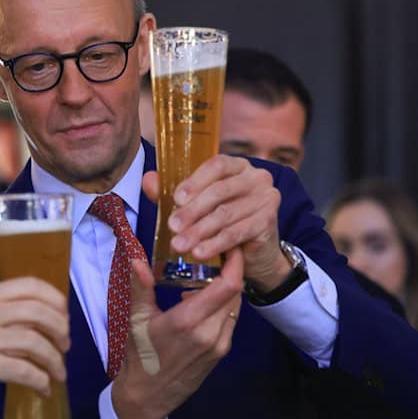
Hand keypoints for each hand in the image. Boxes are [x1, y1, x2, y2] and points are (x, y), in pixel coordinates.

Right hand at [0, 277, 70, 411]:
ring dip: (54, 360)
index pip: (29, 285)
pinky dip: (40, 380)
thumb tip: (46, 320)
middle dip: (60, 329)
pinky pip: (23, 370)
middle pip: (37, 312)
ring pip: (34, 342)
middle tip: (65, 346)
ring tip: (58, 373)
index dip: (55, 299)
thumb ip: (2, 313)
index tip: (64, 316)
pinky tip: (43, 388)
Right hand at [110, 250, 243, 418]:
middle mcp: (209, 332)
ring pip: (235, 306)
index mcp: (188, 320)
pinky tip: (202, 301)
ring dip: (226, 288)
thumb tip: (136, 258)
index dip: (234, 263)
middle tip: (216, 255)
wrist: (149, 394)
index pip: (227, 285)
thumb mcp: (136, 319)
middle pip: (235, 292)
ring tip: (207, 276)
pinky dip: (223, 305)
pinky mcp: (221, 352)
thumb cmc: (140, 355)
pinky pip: (230, 320)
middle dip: (230, 271)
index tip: (228, 246)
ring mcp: (219, 344)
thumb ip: (141, 287)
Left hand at [143, 155, 288, 290]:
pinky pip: (237, 232)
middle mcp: (256, 178)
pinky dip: (215, 244)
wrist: (253, 251)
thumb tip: (148, 180)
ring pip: (225, 214)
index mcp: (237, 166)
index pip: (217, 165)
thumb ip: (176, 193)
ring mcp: (266, 198)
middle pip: (220, 191)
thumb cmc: (222, 220)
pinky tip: (199, 252)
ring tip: (179, 244)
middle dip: (192, 211)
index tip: (176, 199)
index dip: (195, 181)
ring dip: (199, 231)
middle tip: (172, 227)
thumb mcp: (198, 205)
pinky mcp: (269, 222)